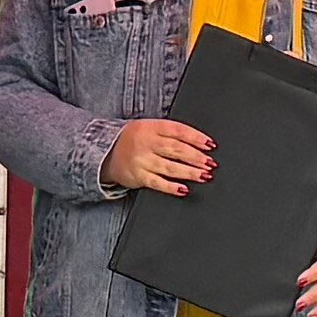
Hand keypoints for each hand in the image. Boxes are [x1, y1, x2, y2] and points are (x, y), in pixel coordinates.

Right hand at [98, 118, 213, 196]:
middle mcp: (147, 143)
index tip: (210, 145)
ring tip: (204, 175)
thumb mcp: (149, 128)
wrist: (106, 152)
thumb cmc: (133, 140)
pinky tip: (183, 189)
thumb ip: (170, 133)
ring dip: (190, 172)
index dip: (196, 138)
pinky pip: (158, 183)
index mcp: (152, 127)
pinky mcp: (139, 177)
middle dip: (196, 157)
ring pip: (170, 167)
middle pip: (177, 150)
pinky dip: (171, 187)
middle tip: (210, 163)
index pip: (178, 131)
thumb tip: (198, 143)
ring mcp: (142, 161)